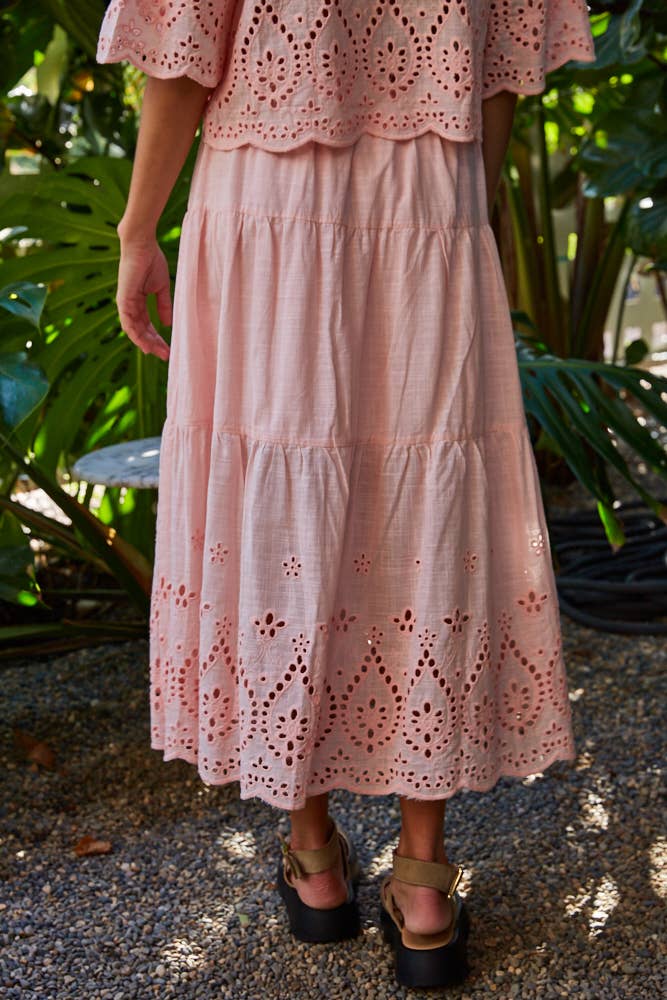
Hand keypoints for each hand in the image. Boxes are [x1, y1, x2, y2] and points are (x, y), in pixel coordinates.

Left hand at [116, 234, 171, 360]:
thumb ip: (163, 306)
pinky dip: (136, 335)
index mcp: (138, 302)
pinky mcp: (123, 300)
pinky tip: (146, 345)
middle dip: (154, 345)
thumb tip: (167, 324)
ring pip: (134, 331)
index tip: (169, 350)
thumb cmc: (151, 261)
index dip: (158, 339)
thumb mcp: (161, 288)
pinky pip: (128, 323)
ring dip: (146, 344)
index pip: (148, 326)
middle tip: (166, 356)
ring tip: (159, 353)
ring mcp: (125, 304)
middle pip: (141, 331)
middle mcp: (129, 306)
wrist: (142, 245)